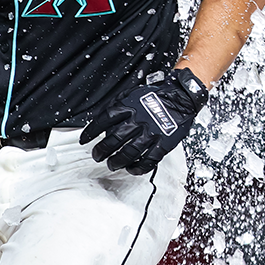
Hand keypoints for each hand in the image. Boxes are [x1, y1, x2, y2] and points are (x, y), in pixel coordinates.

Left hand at [80, 68, 207, 174]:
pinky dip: (139, 168)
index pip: (104, 120)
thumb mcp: (132, 94)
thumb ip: (117, 105)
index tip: (84, 139)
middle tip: (97, 156)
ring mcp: (151, 133)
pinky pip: (149, 160)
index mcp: (129, 107)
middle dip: (102, 150)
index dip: (91, 131)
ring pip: (130, 153)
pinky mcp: (163, 143)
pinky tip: (132, 169)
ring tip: (111, 165)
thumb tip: (101, 118)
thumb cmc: (155, 96)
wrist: (180, 97)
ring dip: (117, 161)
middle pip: (114, 139)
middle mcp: (138, 120)